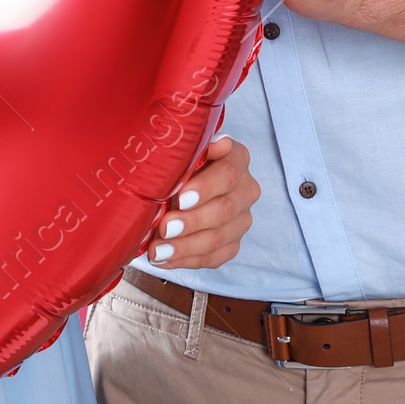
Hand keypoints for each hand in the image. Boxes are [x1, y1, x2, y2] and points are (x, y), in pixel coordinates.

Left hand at [145, 134, 258, 269]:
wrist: (181, 180)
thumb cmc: (179, 161)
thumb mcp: (183, 148)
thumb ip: (197, 147)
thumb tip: (219, 143)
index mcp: (237, 159)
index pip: (228, 174)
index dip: (206, 188)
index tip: (180, 198)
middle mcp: (246, 189)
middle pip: (225, 210)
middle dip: (192, 222)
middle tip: (164, 228)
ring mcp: (241, 219)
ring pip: (219, 238)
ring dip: (186, 247)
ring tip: (158, 250)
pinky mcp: (232, 243)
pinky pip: (214, 258)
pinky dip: (187, 260)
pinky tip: (165, 259)